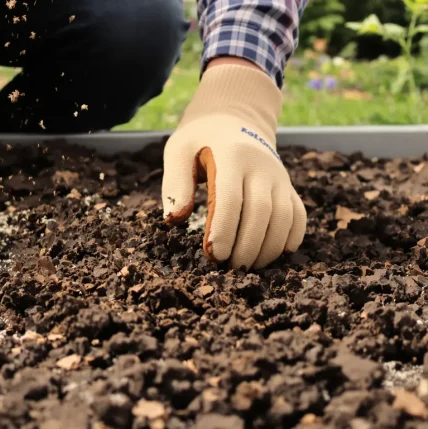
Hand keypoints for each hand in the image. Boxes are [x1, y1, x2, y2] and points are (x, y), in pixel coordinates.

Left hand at [162, 63, 305, 268]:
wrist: (234, 118)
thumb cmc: (200, 139)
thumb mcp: (178, 150)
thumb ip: (175, 183)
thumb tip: (175, 219)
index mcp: (232, 155)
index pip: (231, 197)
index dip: (224, 229)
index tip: (214, 254)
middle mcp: (261, 166)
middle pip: (261, 211)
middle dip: (246, 244)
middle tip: (230, 268)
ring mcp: (278, 176)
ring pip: (284, 217)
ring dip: (269, 247)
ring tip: (248, 266)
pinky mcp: (288, 186)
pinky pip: (298, 214)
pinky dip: (292, 237)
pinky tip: (277, 255)